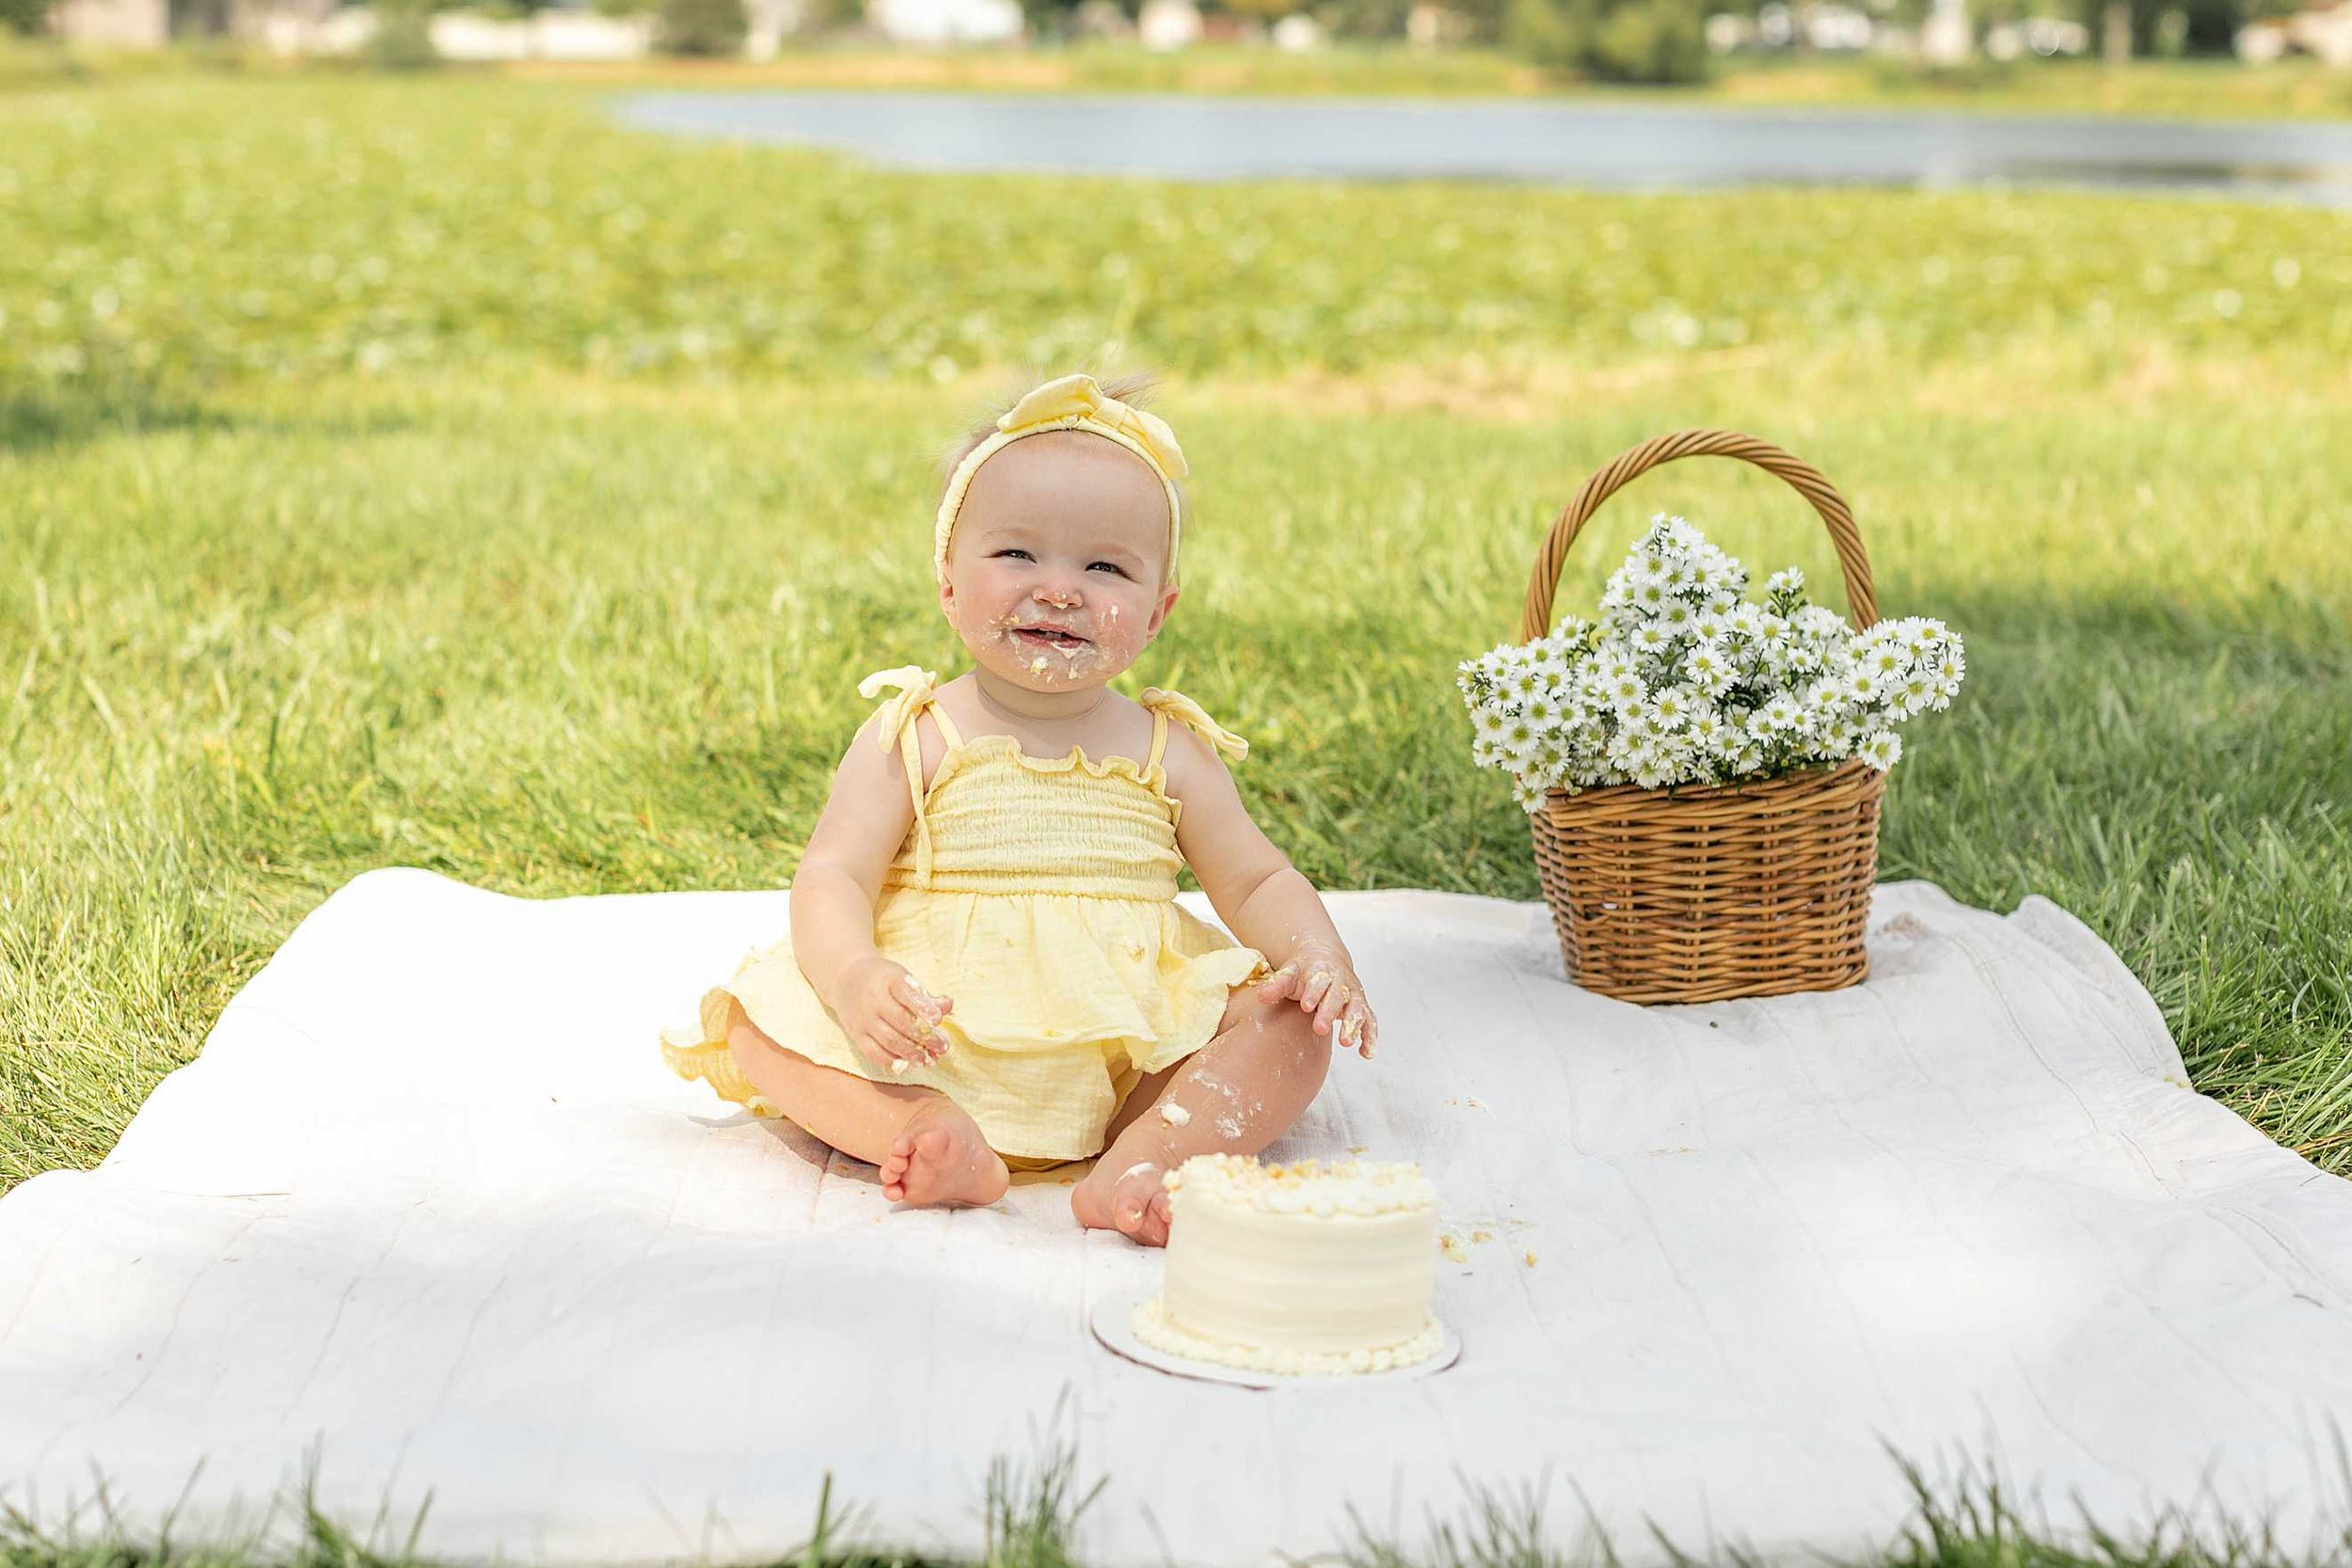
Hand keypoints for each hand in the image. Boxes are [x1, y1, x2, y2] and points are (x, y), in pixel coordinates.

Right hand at [833, 956, 952, 1075]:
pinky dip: (893, 1061)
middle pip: (901, 1022)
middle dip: (925, 1037)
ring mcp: (863, 1019)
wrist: (845, 979)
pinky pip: (874, 1053)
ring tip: (930, 1059)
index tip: (937, 1019)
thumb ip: (924, 995)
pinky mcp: (856, 1035)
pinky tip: (909, 1065)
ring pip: (889, 1041)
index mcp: (888, 980)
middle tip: (943, 1046)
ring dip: (912, 1053)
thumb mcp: (902, 978)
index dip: (923, 1007)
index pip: (907, 994)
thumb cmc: (882, 979)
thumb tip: (947, 1005)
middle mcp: (873, 1000)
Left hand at [1256, 942, 1377, 1059]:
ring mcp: (1353, 995)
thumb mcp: (1290, 973)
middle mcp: (1341, 982)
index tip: (1306, 1006)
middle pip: (1338, 997)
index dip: (1314, 993)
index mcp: (1322, 971)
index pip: (1319, 981)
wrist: (1324, 957)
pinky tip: (1366, 1054)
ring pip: (1357, 1009)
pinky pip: (1370, 1021)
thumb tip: (1262, 997)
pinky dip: (1370, 1037)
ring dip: (1353, 1025)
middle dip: (1330, 1012)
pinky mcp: (1361, 1006)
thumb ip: (1277, 985)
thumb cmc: (1304, 971)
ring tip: (1346, 1042)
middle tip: (1320, 1028)